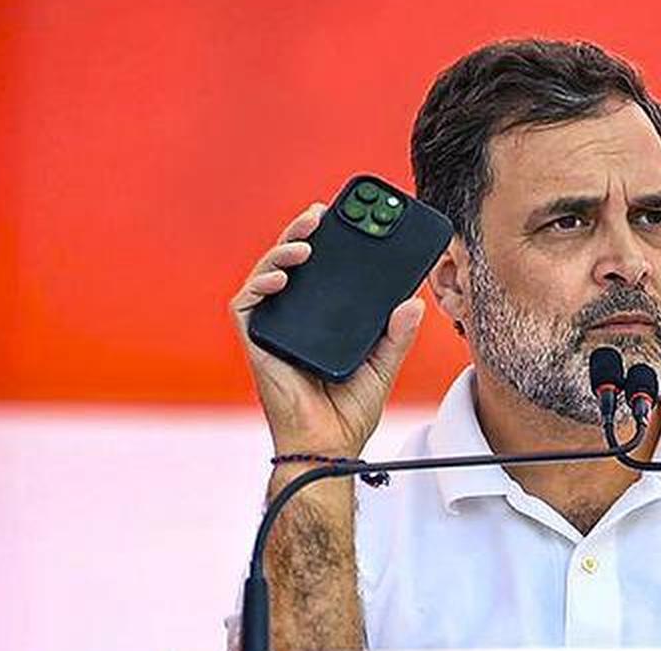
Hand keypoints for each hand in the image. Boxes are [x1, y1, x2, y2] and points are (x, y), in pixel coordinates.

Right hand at [229, 202, 425, 457]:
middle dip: (305, 232)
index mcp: (325, 319)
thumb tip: (413, 302)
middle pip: (295, 264)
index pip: (325, 270)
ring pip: (269, 275)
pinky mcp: (257, 343)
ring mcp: (275, 329)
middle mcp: (298, 318)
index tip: (347, 216)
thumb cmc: (349, 411)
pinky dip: (260, 286)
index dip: (331, 240)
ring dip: (283, 250)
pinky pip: (247, 306)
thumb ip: (397, 334)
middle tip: (325, 212)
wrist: (329, 446)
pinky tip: (280, 279)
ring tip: (308, 241)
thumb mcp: (384, 365)